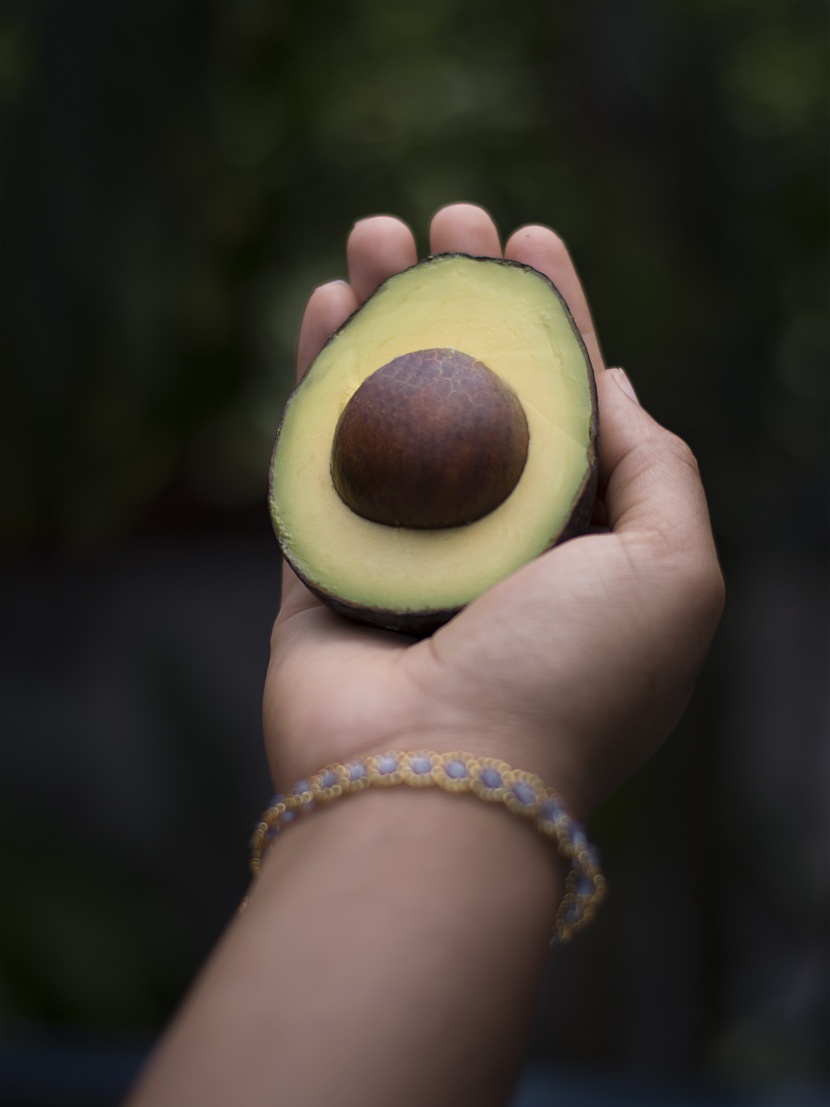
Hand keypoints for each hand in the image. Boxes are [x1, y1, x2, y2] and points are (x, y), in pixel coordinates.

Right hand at [263, 204, 723, 815]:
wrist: (442, 785)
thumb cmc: (570, 680)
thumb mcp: (673, 570)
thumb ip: (659, 469)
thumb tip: (615, 385)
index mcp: (578, 547)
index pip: (569, 406)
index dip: (552, 318)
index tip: (530, 240)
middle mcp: (492, 548)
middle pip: (475, 395)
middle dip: (463, 302)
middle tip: (447, 222)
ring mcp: (404, 559)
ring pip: (392, 413)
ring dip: (386, 318)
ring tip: (374, 236)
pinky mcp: (326, 572)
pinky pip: (319, 461)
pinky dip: (318, 381)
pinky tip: (323, 307)